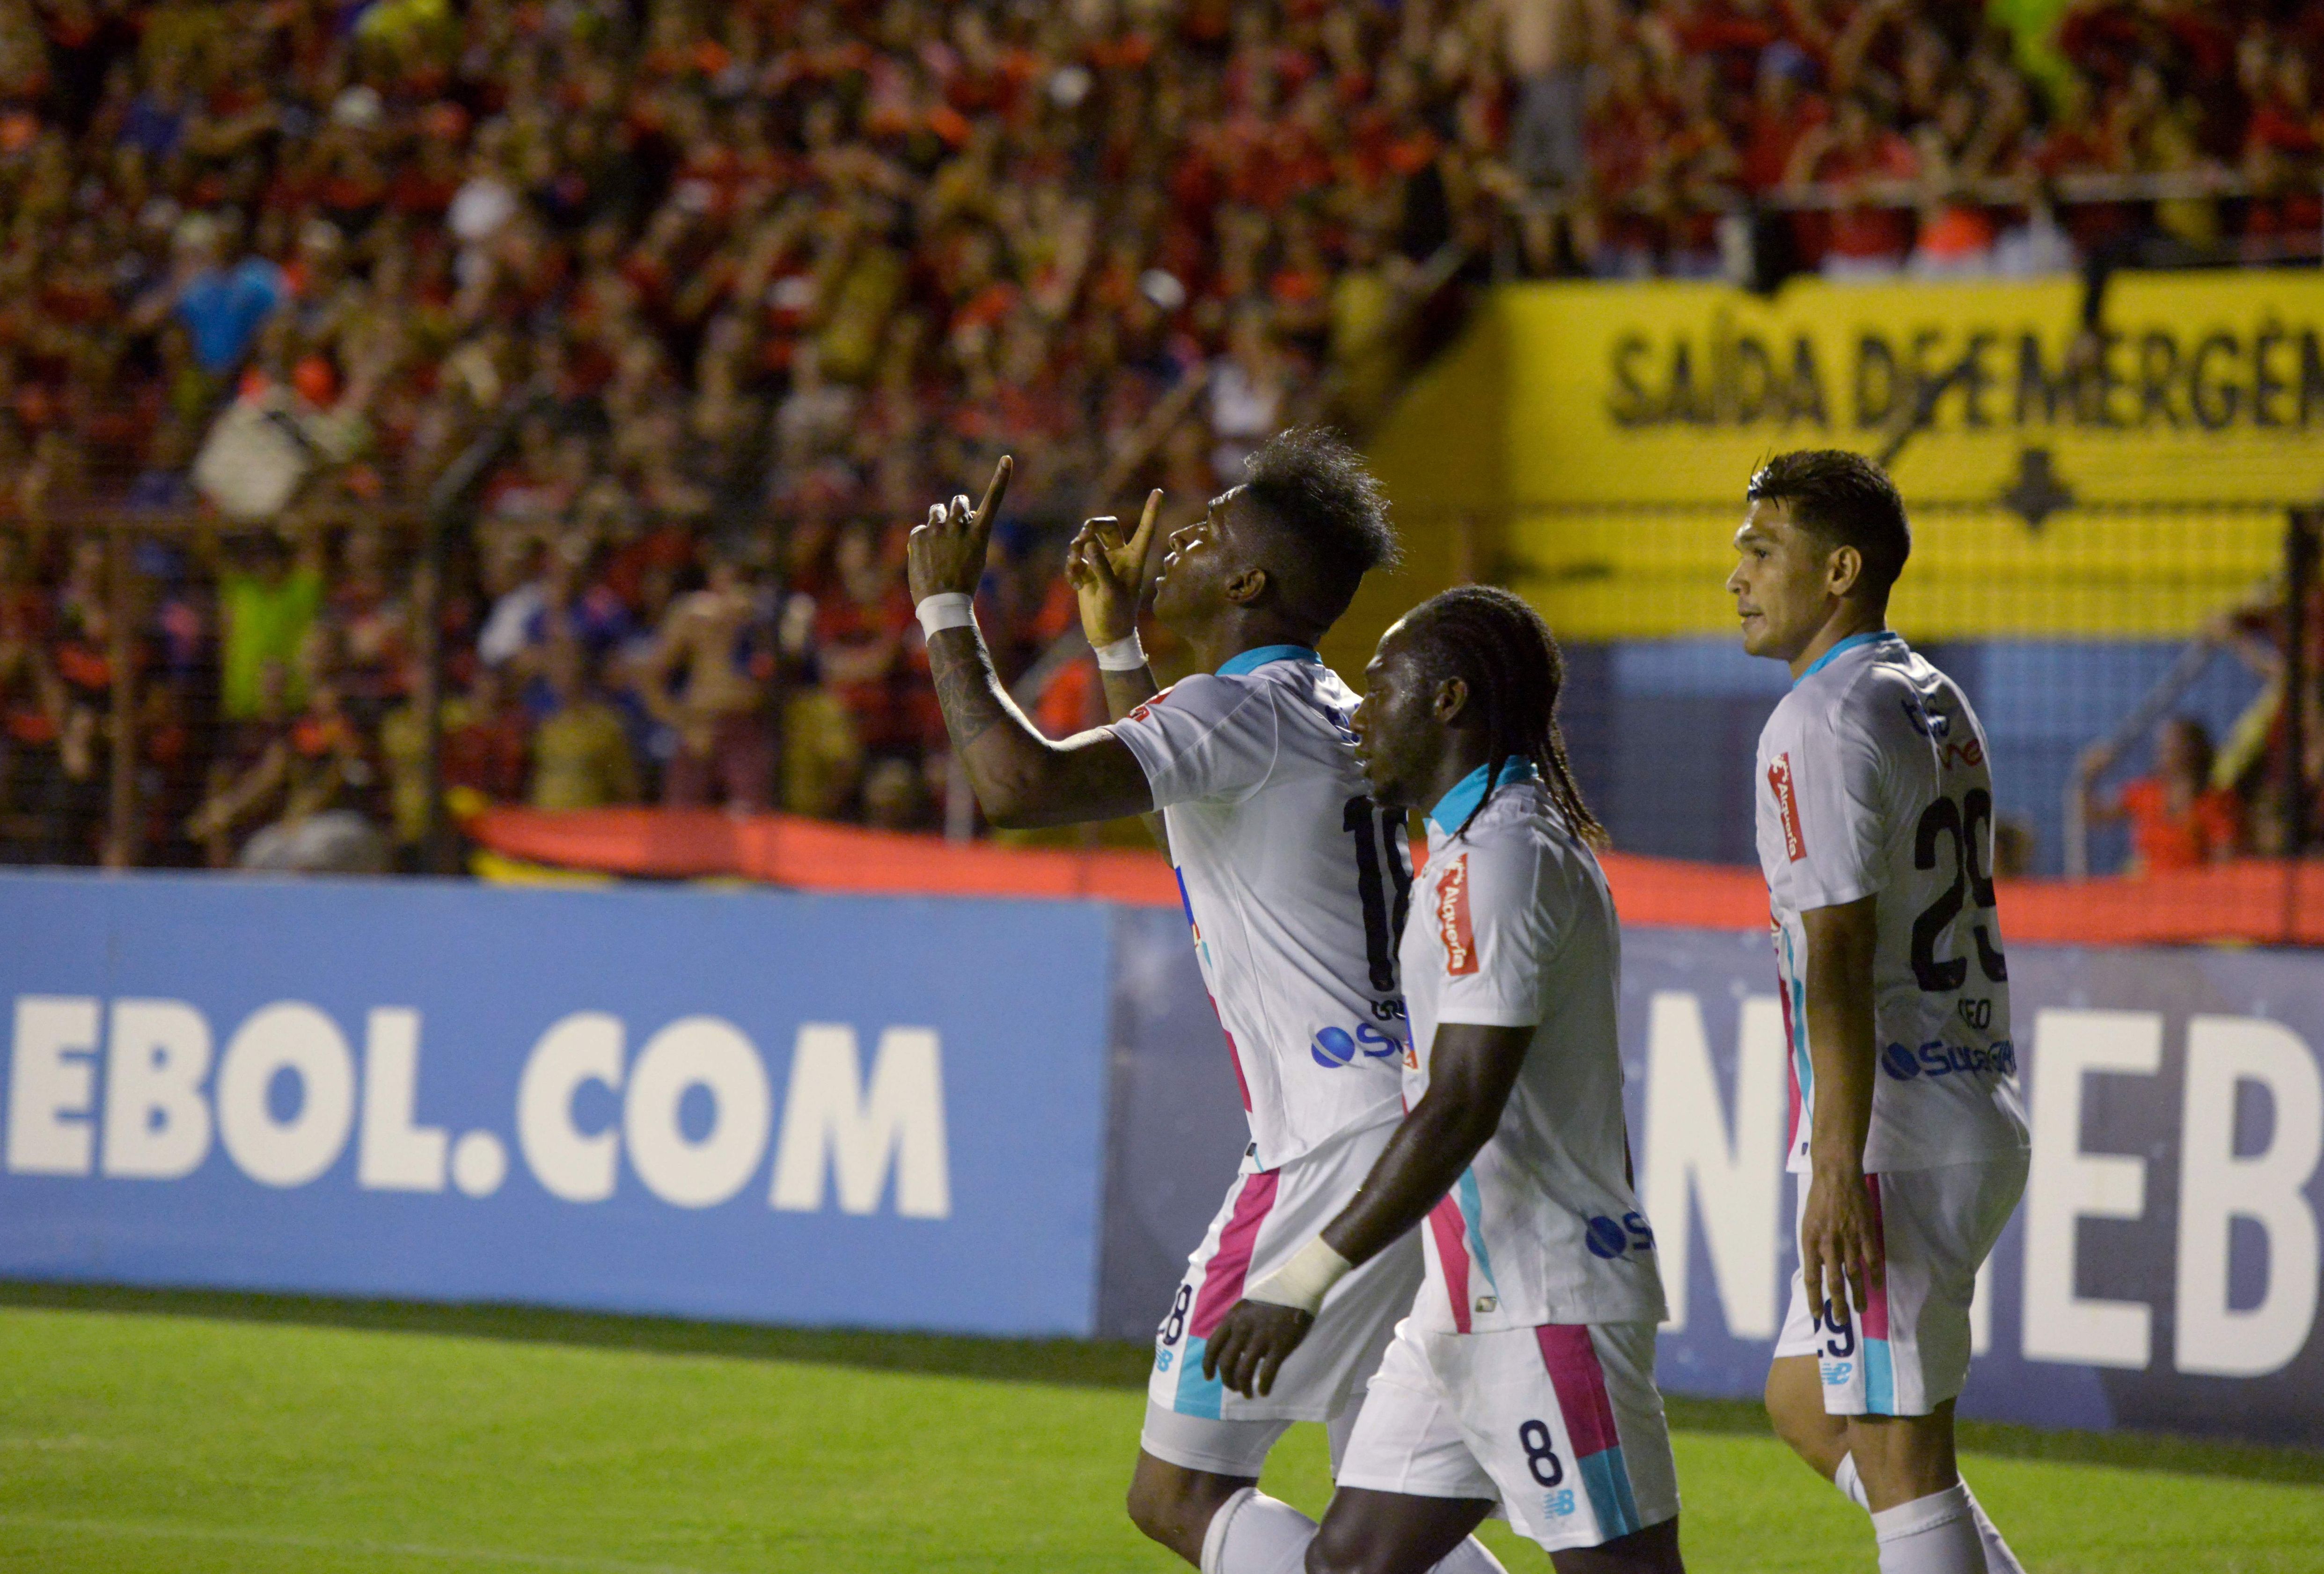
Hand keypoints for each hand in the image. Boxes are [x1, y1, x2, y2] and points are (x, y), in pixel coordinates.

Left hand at [907, 455, 1011, 603]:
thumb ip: (966, 536)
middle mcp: (959, 527)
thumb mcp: (973, 559)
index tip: (1007, 459)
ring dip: (938, 521)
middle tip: (954, 519)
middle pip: (958, 502)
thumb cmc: (962, 584)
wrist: (942, 603)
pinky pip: (921, 530)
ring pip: (937, 512)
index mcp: (979, 535)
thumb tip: (953, 521)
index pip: (992, 501)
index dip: (1000, 479)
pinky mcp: (919, 536)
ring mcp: (938, 530)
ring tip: (938, 544)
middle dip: (957, 506)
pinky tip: (925, 559)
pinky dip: (922, 541)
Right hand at [1065, 488, 1161, 647]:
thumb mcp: (1111, 591)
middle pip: (1106, 526)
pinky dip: (1072, 567)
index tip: (1158, 491)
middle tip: (1083, 538)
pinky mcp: (1087, 571)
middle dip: (1091, 527)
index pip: (1145, 529)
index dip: (1151, 510)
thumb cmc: (1117, 615)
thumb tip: (1088, 543)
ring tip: (1075, 567)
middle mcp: (1120, 556)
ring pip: (1086, 540)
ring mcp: (1102, 562)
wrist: (1106, 635)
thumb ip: (1101, 566)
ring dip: (1076, 549)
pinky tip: (1076, 584)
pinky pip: (1075, 558)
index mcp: (1135, 558)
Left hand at [1201, 1299, 1313, 1398]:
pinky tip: (1264, 1391)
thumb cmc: (1272, 1294)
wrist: (1297, 1286)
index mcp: (1232, 1318)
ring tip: (1248, 1394)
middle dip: (1227, 1380)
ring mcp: (1261, 1338)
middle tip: (1233, 1388)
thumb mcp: (1246, 1305)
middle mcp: (1242, 1329)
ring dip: (1243, 1387)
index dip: (1207, 1365)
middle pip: (1226, 1363)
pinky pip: (1267, 1373)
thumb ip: (1237, 1323)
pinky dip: (1264, 1386)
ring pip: (1244, 1371)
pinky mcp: (1279, 1346)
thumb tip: (1233, 1345)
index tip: (1209, 1377)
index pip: (1212, 1346)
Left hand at [1800, 1164, 1883, 1324]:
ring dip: (1858, 1295)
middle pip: (1834, 1282)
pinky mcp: (1865, 1232)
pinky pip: (1871, 1259)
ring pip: (1854, 1275)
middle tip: (1842, 1320)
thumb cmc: (1819, 1199)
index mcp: (1810, 1242)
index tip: (1817, 1315)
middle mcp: (1829, 1245)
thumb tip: (1819, 1269)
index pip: (1811, 1278)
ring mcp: (1848, 1240)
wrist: (1836, 1176)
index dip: (1814, 1298)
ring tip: (1860, 1310)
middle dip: (1838, 1304)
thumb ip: (1814, 1247)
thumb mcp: (1807, 1224)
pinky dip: (1874, 1275)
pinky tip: (1876, 1286)